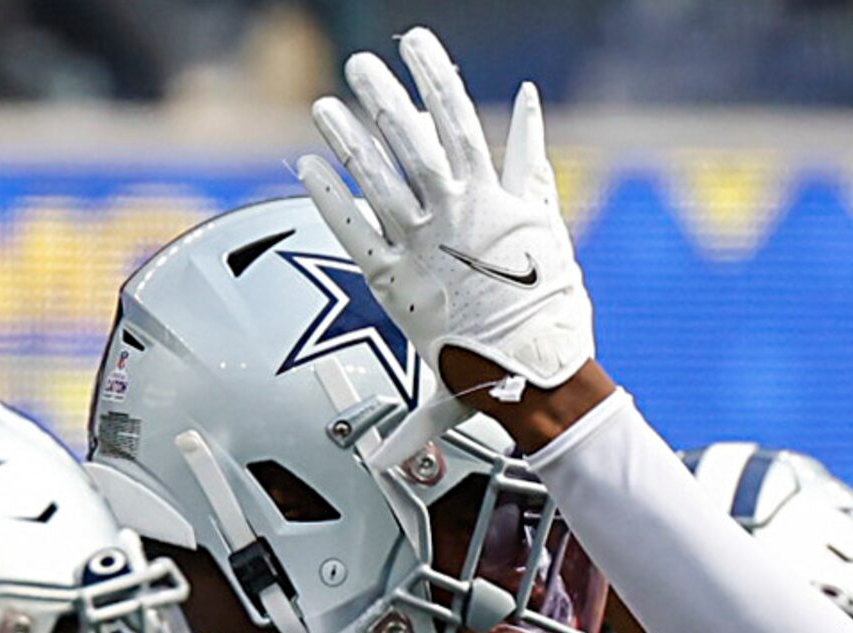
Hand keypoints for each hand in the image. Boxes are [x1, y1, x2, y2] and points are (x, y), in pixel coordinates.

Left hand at [298, 26, 593, 392]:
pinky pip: (353, 231)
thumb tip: (529, 97)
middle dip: (381, 96)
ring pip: (375, 178)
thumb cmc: (545, 304)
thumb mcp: (545, 220)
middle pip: (408, 139)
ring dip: (346, 137)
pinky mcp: (396, 284)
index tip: (415, 43)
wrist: (533, 370)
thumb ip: (529, 157)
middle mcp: (450, 213)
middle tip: (358, 64)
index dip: (434, 75)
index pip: (456, 117)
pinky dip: (328, 197)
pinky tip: (306, 165)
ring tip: (323, 105)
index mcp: (490, 195)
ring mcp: (420, 247)